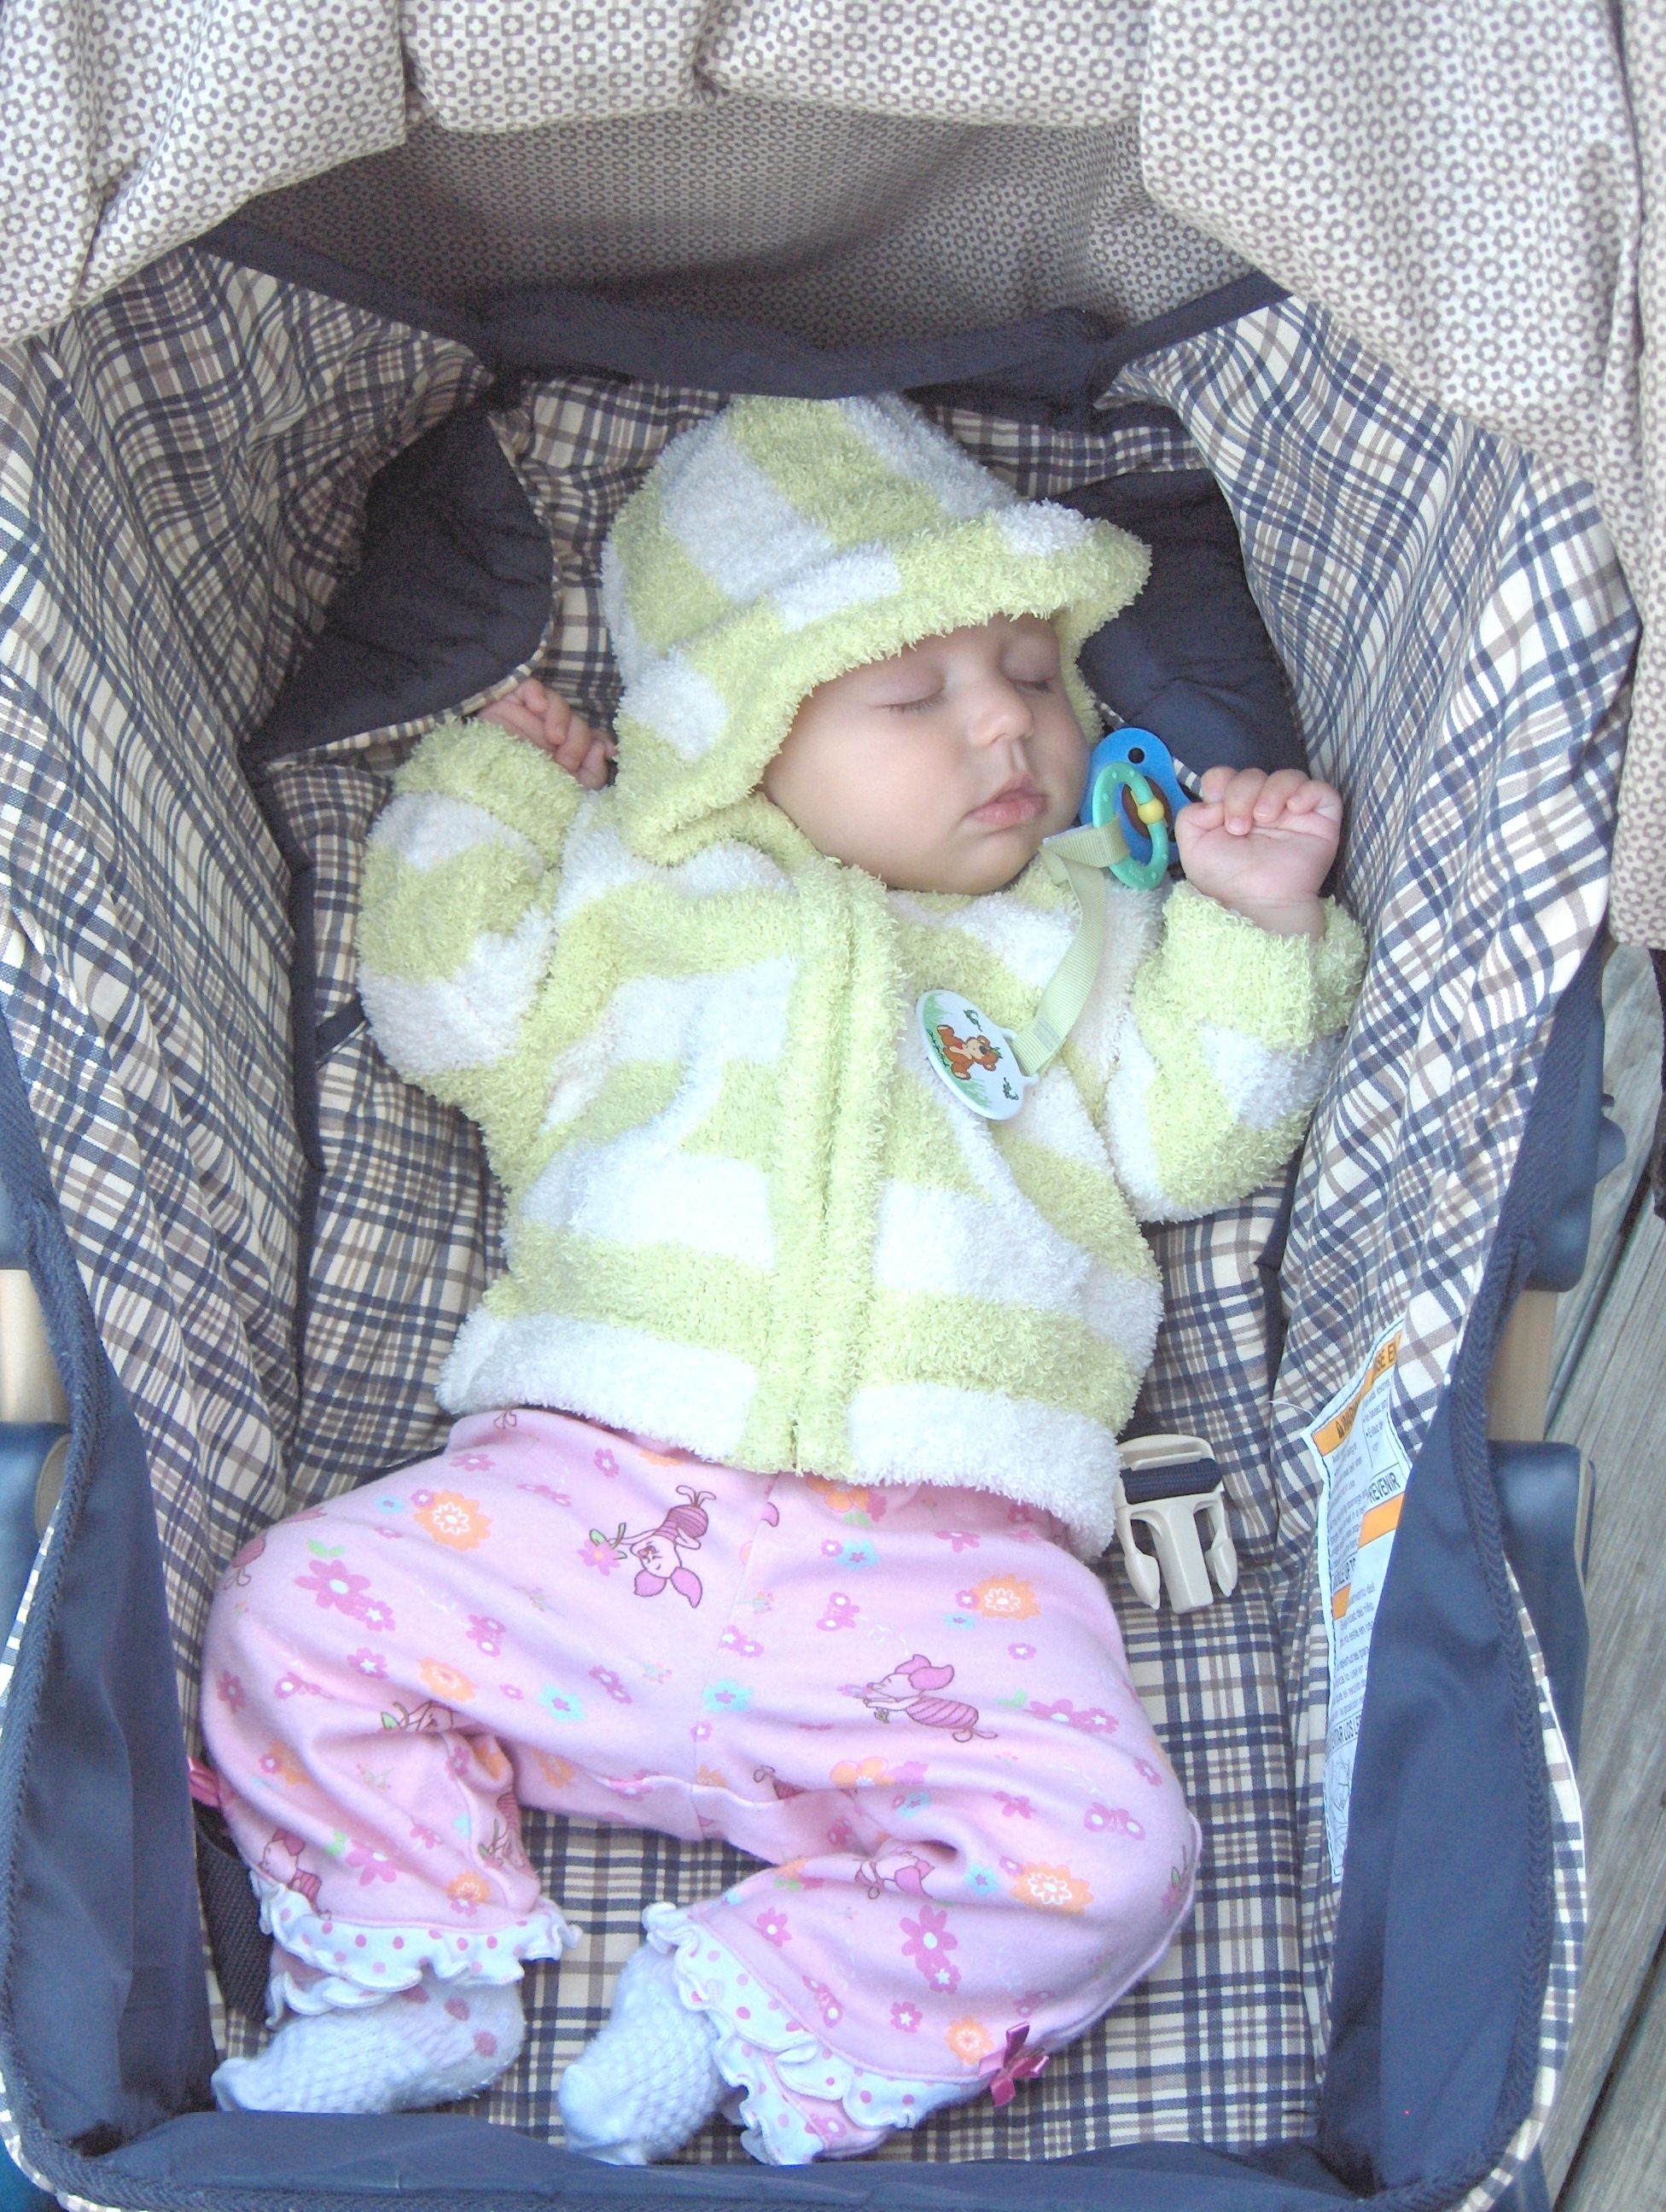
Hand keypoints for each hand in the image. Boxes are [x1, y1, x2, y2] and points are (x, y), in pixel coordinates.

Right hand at [476, 679, 613, 788]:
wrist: (484, 791)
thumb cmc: (524, 793)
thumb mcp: (565, 791)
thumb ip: (592, 773)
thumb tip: (606, 747)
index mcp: (561, 756)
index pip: (590, 739)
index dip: (600, 741)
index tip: (608, 750)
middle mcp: (547, 737)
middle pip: (577, 722)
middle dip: (579, 740)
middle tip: (566, 761)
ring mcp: (527, 720)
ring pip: (557, 702)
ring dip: (561, 718)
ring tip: (554, 738)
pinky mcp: (508, 705)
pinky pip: (530, 686)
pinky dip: (538, 693)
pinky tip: (535, 708)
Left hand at [1174, 766, 1342, 936]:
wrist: (1258, 903)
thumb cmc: (1226, 880)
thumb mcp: (1193, 849)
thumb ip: (1191, 817)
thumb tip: (1213, 800)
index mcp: (1232, 810)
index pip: (1227, 776)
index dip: (1221, 781)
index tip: (1217, 804)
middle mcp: (1262, 808)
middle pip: (1253, 774)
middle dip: (1241, 793)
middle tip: (1239, 827)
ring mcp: (1292, 814)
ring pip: (1288, 776)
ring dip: (1272, 791)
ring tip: (1265, 819)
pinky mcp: (1321, 822)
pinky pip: (1322, 791)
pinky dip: (1307, 792)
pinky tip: (1294, 809)